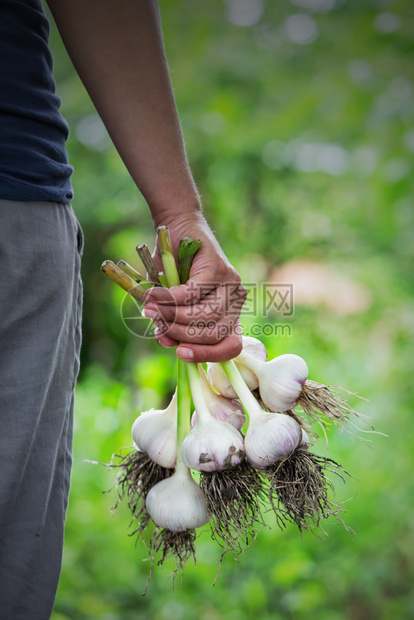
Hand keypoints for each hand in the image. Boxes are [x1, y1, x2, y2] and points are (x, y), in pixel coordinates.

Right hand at [143, 212, 245, 362]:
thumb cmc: (173, 271)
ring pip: (203, 316)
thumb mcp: (170, 305)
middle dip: (180, 334)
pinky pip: (192, 294)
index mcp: (229, 316)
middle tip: (156, 322)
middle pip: (213, 334)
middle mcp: (236, 302)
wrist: (178, 229)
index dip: (206, 356)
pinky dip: (170, 298)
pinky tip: (155, 295)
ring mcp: (231, 285)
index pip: (231, 347)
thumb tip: (165, 343)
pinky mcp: (219, 269)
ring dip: (172, 316)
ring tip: (152, 309)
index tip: (180, 354)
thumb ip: (170, 325)